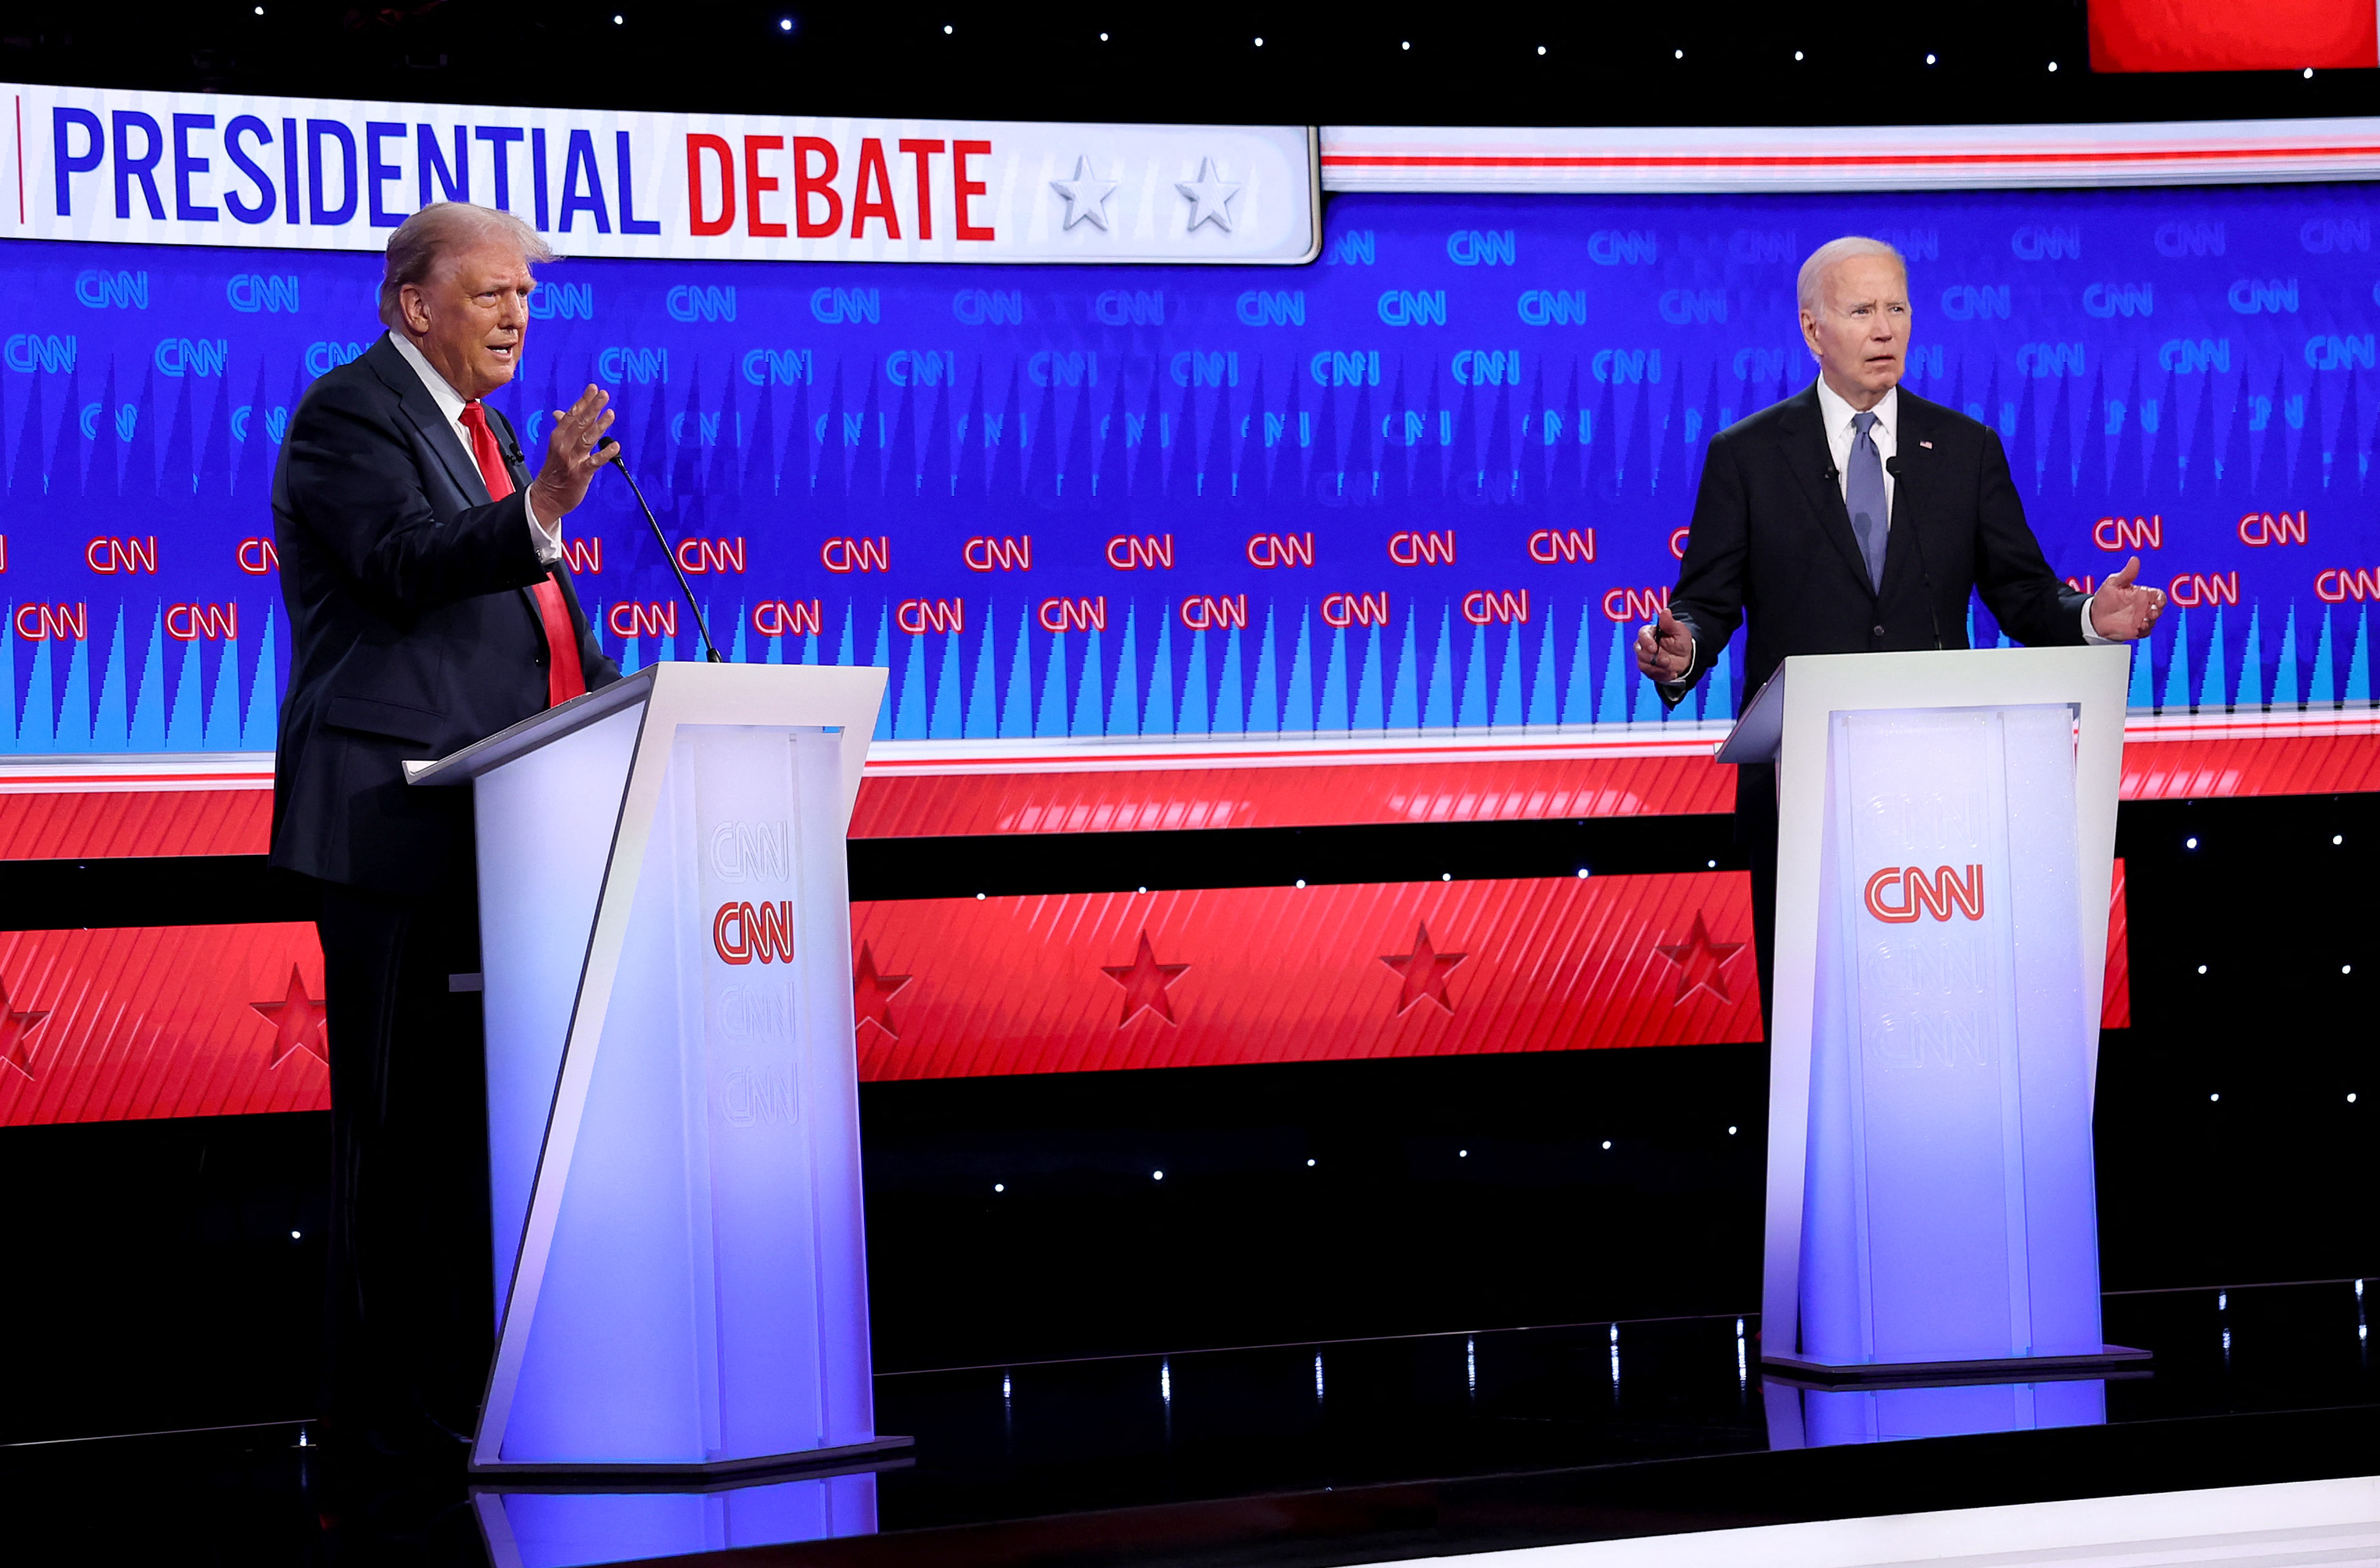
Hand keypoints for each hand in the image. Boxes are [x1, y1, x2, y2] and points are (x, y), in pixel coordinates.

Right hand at [527, 384, 617, 522]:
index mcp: (558, 437)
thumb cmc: (554, 470)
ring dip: (599, 426)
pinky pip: (594, 462)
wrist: (547, 497)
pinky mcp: (580, 474)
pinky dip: (604, 454)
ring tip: (611, 413)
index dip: (583, 401)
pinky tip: (615, 446)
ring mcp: (572, 460)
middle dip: (593, 408)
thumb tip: (559, 413)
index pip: (572, 415)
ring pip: (587, 439)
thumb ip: (562, 429)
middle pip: (580, 423)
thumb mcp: (556, 447)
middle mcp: (563, 446)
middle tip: (604, 395)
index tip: (593, 388)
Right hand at [1635, 603, 1693, 681]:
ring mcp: (1645, 658)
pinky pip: (1650, 674)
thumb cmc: (1681, 641)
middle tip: (1667, 661)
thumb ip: (1670, 622)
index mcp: (1650, 633)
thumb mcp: (1679, 630)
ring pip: (1643, 664)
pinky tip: (1672, 674)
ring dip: (1657, 668)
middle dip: (1653, 658)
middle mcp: (1644, 645)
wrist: (1686, 657)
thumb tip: (1665, 611)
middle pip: (1640, 651)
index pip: (1642, 635)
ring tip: (1671, 669)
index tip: (1654, 648)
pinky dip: (1661, 675)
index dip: (1646, 642)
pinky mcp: (1648, 669)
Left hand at [2090, 556, 2165, 641]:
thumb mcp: (2113, 583)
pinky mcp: (2136, 630)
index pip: (2158, 595)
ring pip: (2153, 621)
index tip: (2159, 601)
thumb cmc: (2105, 598)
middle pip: (2159, 609)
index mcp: (2142, 594)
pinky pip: (2145, 632)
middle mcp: (2144, 607)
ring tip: (2141, 623)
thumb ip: (2126, 573)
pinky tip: (2137, 629)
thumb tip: (2134, 560)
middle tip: (2150, 613)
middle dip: (2157, 611)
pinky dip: (2144, 632)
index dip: (2161, 598)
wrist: (2094, 617)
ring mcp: (2141, 619)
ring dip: (2150, 622)